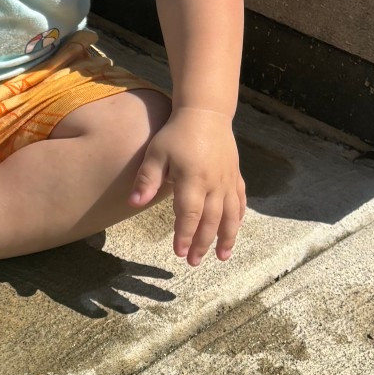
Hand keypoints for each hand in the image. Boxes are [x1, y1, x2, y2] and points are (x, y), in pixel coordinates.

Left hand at [129, 106, 245, 265]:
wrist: (206, 113)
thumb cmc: (177, 133)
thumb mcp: (156, 153)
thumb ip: (147, 179)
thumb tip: (133, 203)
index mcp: (193, 179)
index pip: (189, 214)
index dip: (185, 235)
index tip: (178, 252)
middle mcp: (213, 183)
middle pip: (210, 220)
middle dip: (202, 243)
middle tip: (193, 261)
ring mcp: (227, 180)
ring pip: (230, 215)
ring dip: (226, 237)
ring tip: (222, 257)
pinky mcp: (234, 175)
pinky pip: (239, 201)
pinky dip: (238, 218)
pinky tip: (233, 230)